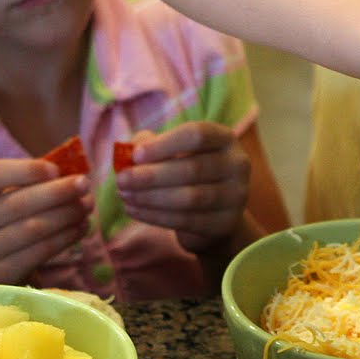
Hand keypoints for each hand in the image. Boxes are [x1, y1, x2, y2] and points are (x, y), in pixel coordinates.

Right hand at [0, 158, 92, 284]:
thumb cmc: (4, 225)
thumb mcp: (3, 200)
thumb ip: (29, 184)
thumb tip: (70, 172)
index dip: (26, 170)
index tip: (56, 169)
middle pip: (17, 203)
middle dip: (56, 192)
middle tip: (84, 184)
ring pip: (32, 228)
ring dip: (66, 214)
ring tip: (87, 205)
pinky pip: (40, 252)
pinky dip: (65, 237)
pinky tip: (81, 227)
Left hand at [115, 123, 251, 252]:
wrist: (212, 215)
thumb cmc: (187, 174)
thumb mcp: (173, 153)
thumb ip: (152, 144)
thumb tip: (129, 149)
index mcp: (225, 139)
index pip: (197, 135)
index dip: (165, 144)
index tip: (135, 155)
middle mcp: (238, 165)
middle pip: (192, 169)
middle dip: (151, 176)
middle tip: (121, 180)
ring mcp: (236, 196)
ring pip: (189, 198)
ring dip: (150, 197)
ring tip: (125, 196)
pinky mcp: (225, 223)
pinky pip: (186, 220)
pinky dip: (155, 216)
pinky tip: (134, 210)